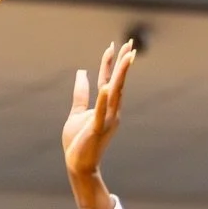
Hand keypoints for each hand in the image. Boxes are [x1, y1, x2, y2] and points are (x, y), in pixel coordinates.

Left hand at [62, 39, 136, 191]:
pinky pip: (101, 113)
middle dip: (124, 63)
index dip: (110, 63)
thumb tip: (81, 72)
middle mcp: (111, 111)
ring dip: (121, 75)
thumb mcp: (76, 112)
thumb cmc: (77, 142)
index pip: (109, 79)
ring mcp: (107, 120)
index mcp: (105, 106)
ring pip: (115, 94)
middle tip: (130, 43)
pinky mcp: (98, 130)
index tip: (112, 46)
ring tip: (127, 57)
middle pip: (118, 82)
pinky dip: (104, 101)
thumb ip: (81, 93)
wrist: (78, 165)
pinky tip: (106, 86)